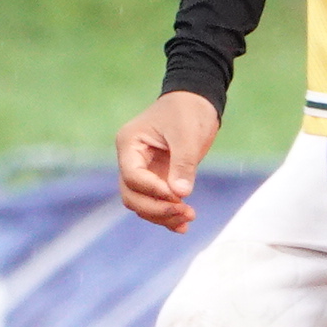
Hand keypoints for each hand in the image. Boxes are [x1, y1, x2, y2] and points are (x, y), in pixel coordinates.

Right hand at [116, 90, 219, 231]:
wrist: (196, 100)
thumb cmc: (188, 110)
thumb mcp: (187, 134)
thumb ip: (183, 164)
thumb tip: (180, 194)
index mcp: (129, 144)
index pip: (132, 176)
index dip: (152, 190)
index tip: (178, 196)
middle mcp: (131, 159)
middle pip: (131, 195)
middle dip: (156, 208)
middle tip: (185, 212)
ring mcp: (143, 170)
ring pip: (141, 203)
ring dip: (162, 215)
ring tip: (188, 218)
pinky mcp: (157, 178)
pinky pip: (155, 202)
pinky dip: (166, 215)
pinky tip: (183, 226)